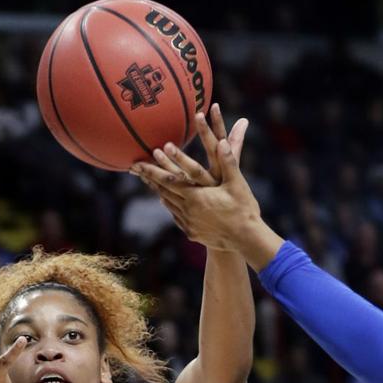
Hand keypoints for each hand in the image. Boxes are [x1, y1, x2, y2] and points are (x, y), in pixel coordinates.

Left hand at [131, 114, 262, 255]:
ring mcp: (189, 224)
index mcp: (196, 196)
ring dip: (159, 191)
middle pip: (163, 191)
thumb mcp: (237, 184)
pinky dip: (170, 206)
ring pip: (169, 204)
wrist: (246, 240)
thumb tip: (222, 142)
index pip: (168, 180)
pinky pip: (177, 217)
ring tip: (150, 182)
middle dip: (149, 178)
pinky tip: (168, 202)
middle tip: (135, 169)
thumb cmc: (243, 210)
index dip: (151, 171)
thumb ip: (228, 162)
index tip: (137, 163)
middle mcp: (188, 210)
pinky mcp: (193, 233)